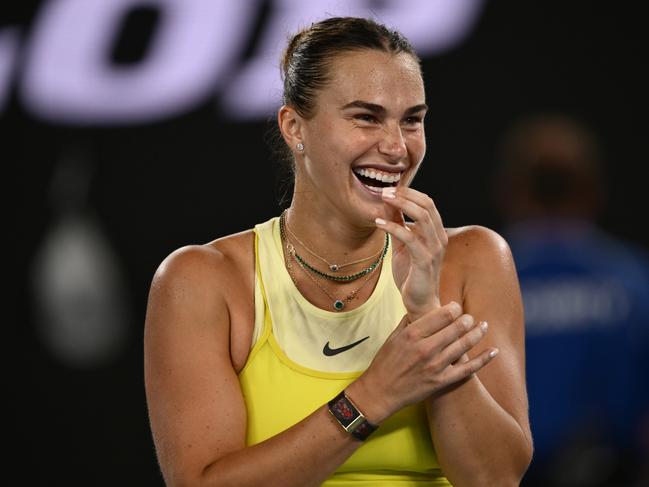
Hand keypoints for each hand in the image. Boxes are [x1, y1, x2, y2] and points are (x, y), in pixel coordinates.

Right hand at [346, 303, 496, 422]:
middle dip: (467, 319)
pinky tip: (493, 351)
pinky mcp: (442, 381)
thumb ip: (410, 321)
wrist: (380, 391)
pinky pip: (468, 369)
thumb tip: (423, 308)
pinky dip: (483, 360)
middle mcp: (426, 348)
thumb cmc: (385, 362)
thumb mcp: (393, 336)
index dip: (454, 308)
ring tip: (484, 326)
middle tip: (470, 317)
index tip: (457, 307)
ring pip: (464, 345)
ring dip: (478, 333)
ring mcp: (435, 365)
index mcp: (413, 333)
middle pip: (456, 327)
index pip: (442, 314)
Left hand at [376, 186, 446, 319]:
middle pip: (427, 205)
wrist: (419, 302)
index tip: (389, 189)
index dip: (409, 192)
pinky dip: (393, 227)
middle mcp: (439, 238)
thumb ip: (398, 226)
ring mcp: (434, 249)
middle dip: (404, 194)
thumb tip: (387, 205)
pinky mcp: (425, 260)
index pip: (427, 202)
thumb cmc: (411, 274)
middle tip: (384, 191)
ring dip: (401, 205)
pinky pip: (410, 237)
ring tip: (383, 200)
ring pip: (423, 216)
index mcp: (436, 232)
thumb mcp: (402, 245)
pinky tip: (378, 223)